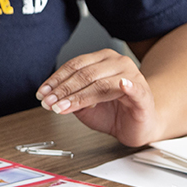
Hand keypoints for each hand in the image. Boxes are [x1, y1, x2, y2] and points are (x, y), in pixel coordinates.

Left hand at [36, 49, 163, 146]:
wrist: (138, 126)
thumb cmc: (112, 112)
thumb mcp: (84, 105)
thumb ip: (70, 98)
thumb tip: (52, 99)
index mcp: (102, 60)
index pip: (74, 65)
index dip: (56, 80)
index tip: (42, 93)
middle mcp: (117, 63)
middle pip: (84, 74)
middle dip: (63, 90)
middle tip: (49, 103)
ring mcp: (132, 77)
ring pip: (100, 84)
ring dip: (78, 97)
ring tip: (62, 107)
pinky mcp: (143, 93)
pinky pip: (134, 88)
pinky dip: (128, 87)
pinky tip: (121, 86)